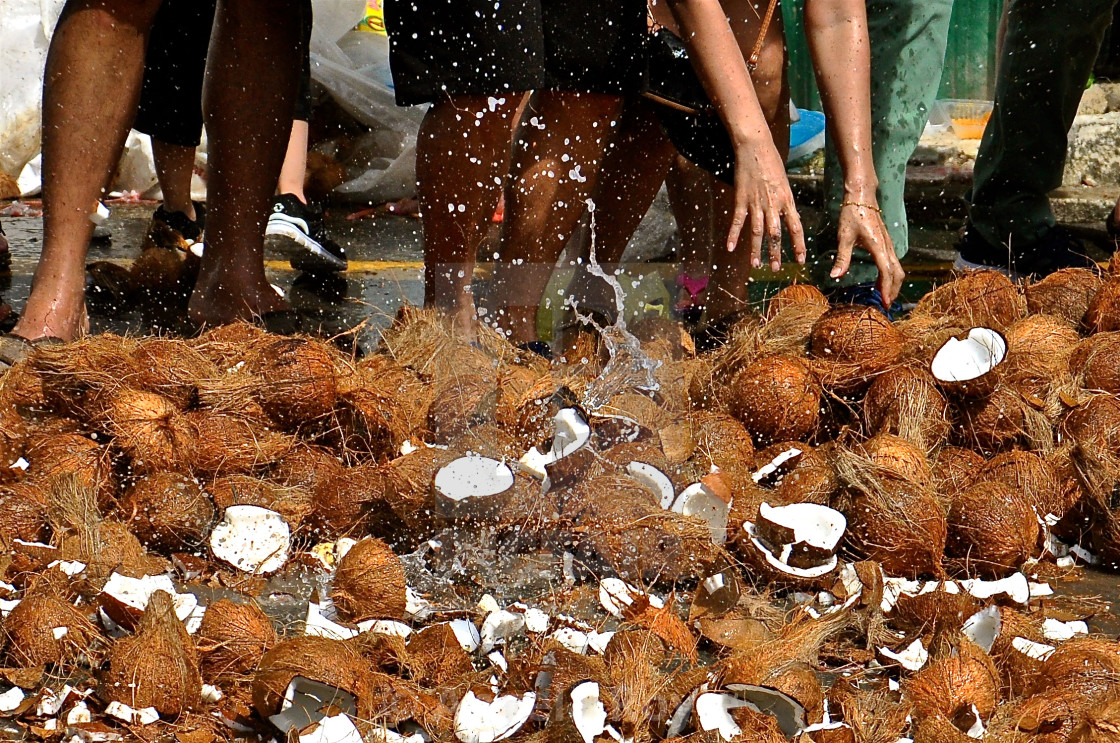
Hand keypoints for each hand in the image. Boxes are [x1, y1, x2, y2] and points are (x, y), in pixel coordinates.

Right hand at [727, 141, 806, 271]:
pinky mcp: (741, 199)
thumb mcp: (784, 183)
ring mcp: (756, 202)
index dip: (798, 245)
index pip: (796, 227)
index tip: (801, 260)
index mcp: (787, 200)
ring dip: (756, 250)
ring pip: (757, 231)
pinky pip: (738, 221)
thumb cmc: (771, 162)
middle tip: (776, 269)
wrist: (755, 146)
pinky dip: (734, 235)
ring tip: (756, 265)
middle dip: (776, 253)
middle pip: (776, 234)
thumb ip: (785, 202)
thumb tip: (787, 217)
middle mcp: (773, 204)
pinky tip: (731, 248)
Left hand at [832, 201, 903, 307]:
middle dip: (893, 290)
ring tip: (884, 298)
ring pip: (897, 268)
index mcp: (878, 246)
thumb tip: (835, 276)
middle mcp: (887, 246)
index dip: (886, 288)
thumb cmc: (852, 215)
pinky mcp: (886, 244)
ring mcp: (888, 245)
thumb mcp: (844, 237)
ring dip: (893, 284)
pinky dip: (890, 276)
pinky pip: (892, 263)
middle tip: (885, 306)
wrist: (862, 197)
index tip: (884, 303)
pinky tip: (880, 283)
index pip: (886, 272)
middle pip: (897, 273)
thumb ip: (842, 258)